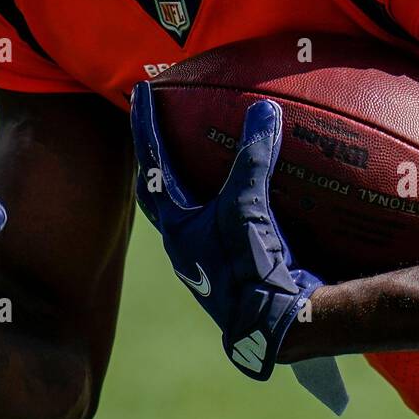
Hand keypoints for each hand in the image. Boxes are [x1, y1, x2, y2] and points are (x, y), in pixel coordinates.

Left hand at [131, 84, 323, 380]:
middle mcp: (185, 241)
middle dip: (158, 156)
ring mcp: (209, 255)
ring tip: (203, 148)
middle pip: (160, 189)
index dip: (146, 125)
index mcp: (175, 227)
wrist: (277, 327)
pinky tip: (255, 185)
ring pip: (191, 206)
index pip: (150, 164)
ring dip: (193, 177)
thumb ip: (253, 159)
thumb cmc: (248, 269)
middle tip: (161, 122)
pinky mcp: (237, 263)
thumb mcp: (246, 208)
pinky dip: (231, 195)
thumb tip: (265, 109)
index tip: (141, 90)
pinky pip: (226, 218)